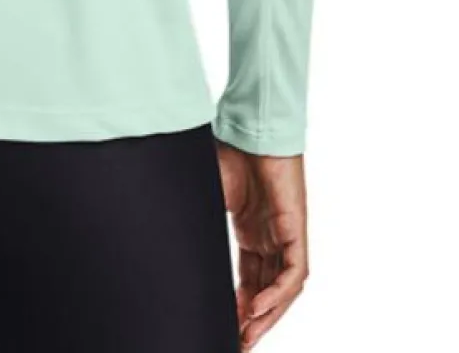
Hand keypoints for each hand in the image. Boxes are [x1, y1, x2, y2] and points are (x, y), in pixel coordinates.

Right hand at [215, 142, 308, 346]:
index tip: (225, 327)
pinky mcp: (296, 228)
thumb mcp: (207, 195)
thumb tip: (162, 234)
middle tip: (237, 343)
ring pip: (283, 288)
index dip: (238, 306)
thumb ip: (198, 220)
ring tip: (247, 335)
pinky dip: (279, 293)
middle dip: (253, 321)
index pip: (248, 280)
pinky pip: (294, 273)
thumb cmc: (226, 151)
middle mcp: (271, 237)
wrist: (247, 127)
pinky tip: (259, 308)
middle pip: (266, 290)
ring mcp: (285, 233)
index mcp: (251, 231)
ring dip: (267, 315)